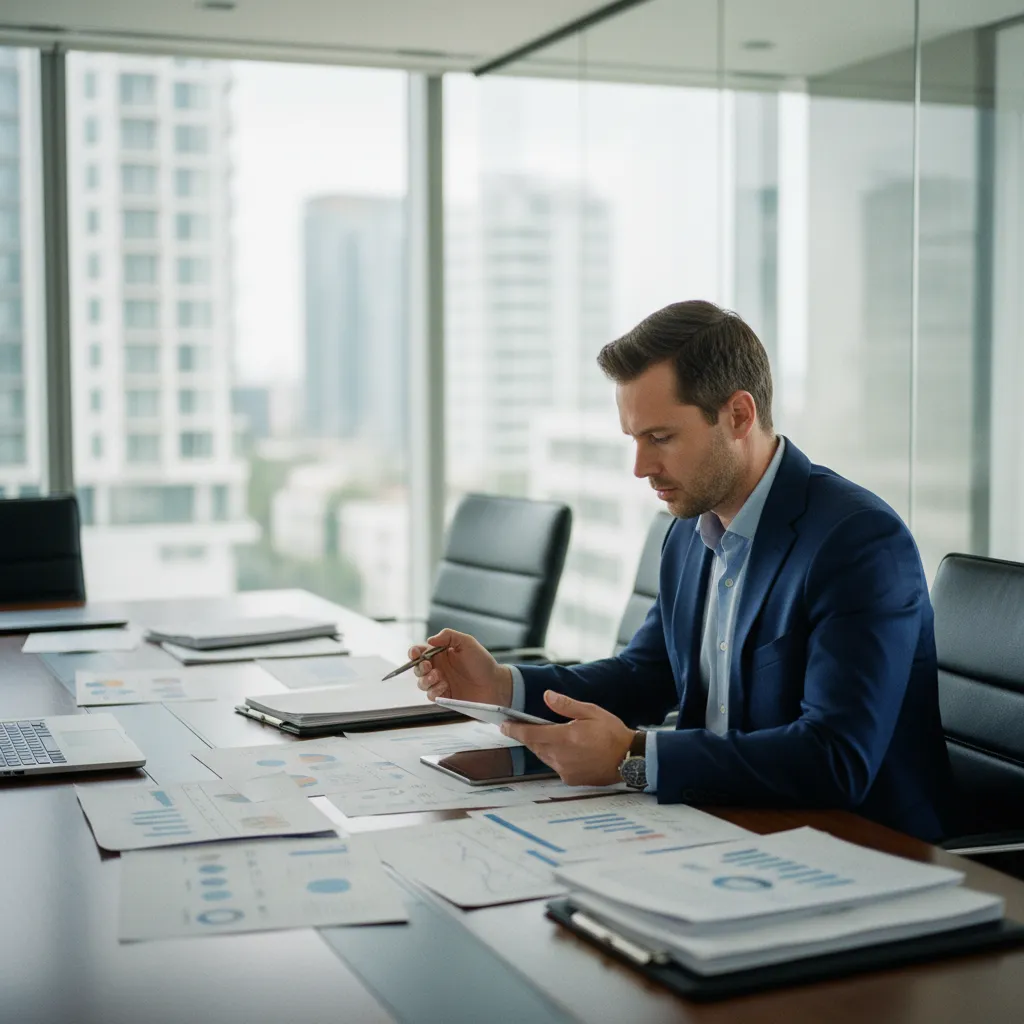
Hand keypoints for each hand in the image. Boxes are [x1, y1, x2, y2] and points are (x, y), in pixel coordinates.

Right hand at [410, 628, 512, 705]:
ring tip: (438, 677)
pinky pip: (431, 695)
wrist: (495, 684)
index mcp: (442, 653)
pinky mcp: (444, 696)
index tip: (415, 653)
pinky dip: (434, 691)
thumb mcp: (467, 643)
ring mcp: (441, 683)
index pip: (421, 652)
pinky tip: (445, 686)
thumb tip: (430, 639)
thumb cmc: (483, 663)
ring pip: (421, 683)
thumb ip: (449, 636)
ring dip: (426, 680)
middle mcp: (439, 668)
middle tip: (429, 667)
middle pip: (418, 668)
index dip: (414, 652)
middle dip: (419, 667)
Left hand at [500, 690, 634, 786]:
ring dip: (540, 745)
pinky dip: (552, 756)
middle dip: (526, 736)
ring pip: (543, 756)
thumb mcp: (591, 712)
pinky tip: (561, 749)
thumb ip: (566, 705)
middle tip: (517, 727)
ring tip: (542, 735)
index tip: (503, 725)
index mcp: (564, 738)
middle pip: (535, 745)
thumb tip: (547, 696)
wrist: (629, 759)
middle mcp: (561, 756)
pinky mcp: (571, 779)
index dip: (515, 729)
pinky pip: (554, 765)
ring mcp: (565, 770)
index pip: (531, 733)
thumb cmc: (612, 733)